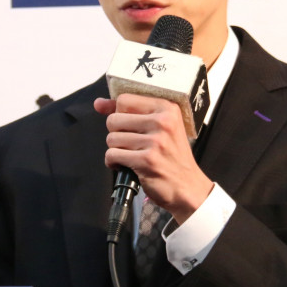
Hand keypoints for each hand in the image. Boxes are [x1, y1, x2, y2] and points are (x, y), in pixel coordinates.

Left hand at [94, 94, 213, 223]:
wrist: (188, 187)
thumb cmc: (172, 156)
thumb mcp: (160, 127)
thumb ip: (129, 112)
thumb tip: (98, 103)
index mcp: (167, 108)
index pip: (124, 100)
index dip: (119, 114)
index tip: (127, 125)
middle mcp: (163, 122)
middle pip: (114, 119)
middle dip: (116, 134)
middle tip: (130, 144)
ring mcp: (156, 141)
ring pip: (111, 138)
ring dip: (116, 150)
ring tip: (130, 155)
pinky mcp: (147, 160)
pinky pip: (112, 155)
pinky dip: (113, 162)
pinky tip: (125, 165)